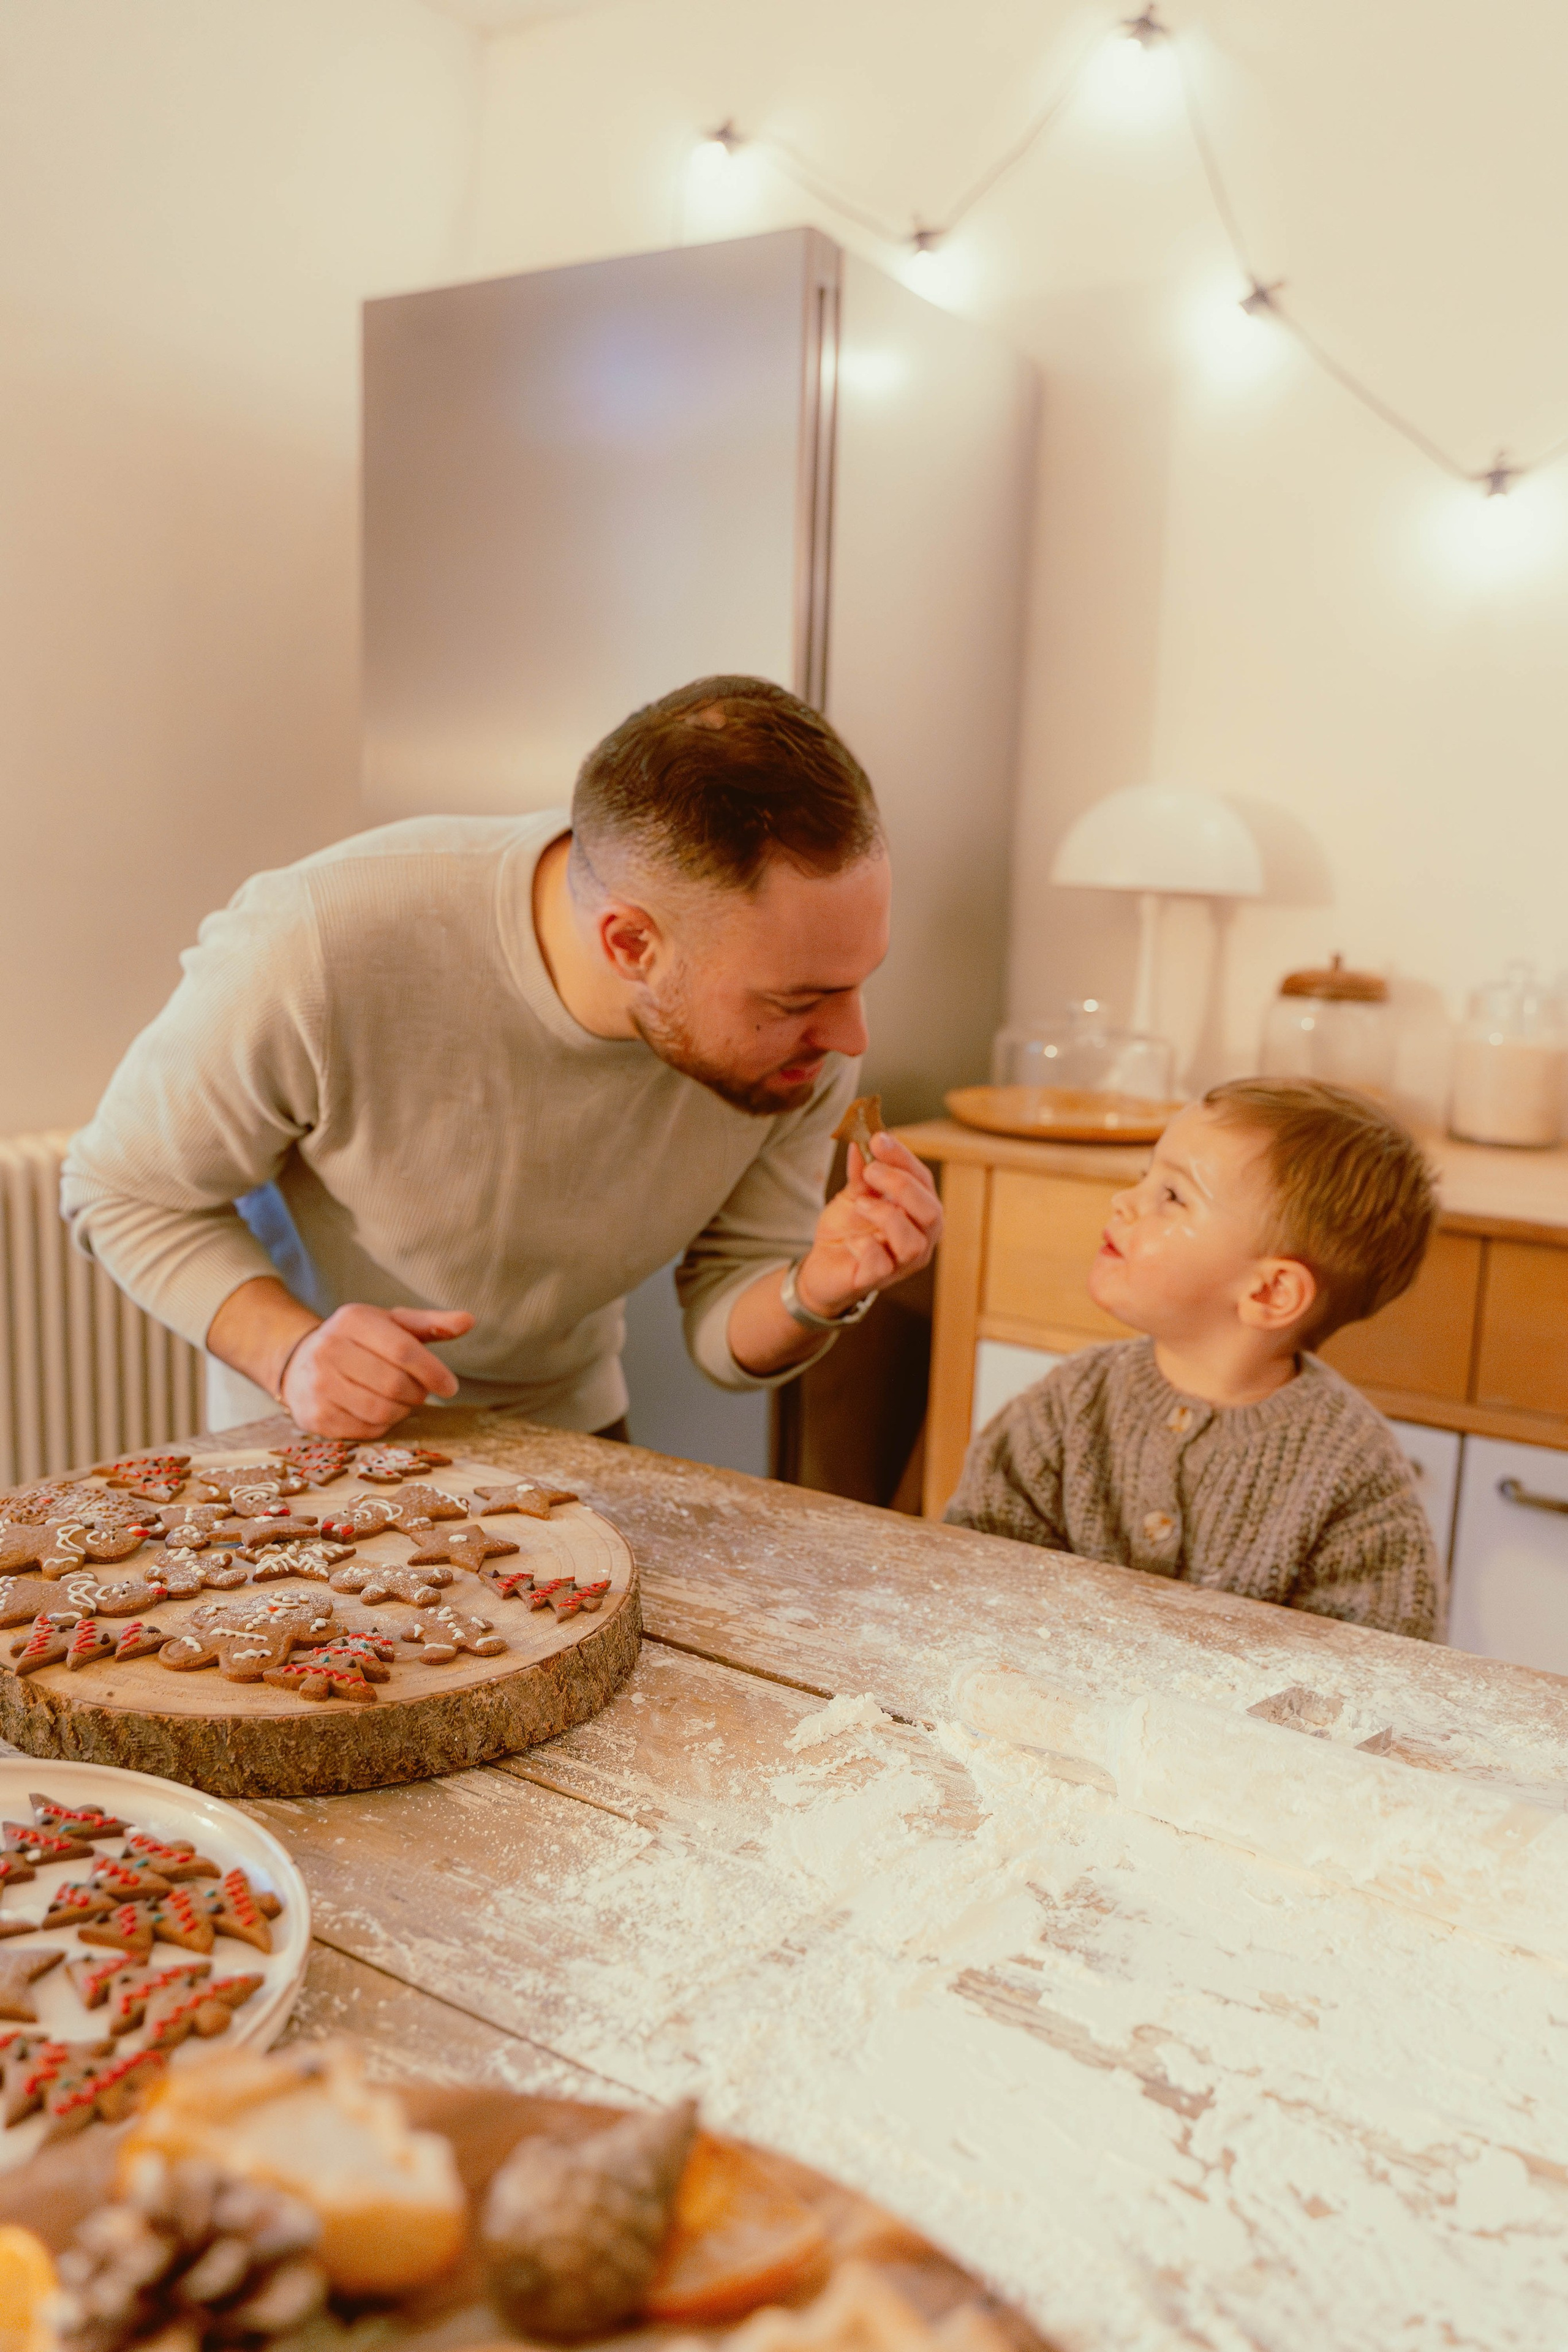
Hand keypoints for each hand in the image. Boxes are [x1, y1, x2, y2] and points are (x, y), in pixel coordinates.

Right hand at [279, 1304, 475, 1439]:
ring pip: (381, 1410)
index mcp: (353, 1321)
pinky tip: (378, 1411)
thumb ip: (430, 1324)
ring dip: (402, 1410)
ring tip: (399, 1400)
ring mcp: (318, 1384)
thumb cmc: (358, 1341)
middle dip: (417, 1393)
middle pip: (394, 1384)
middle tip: (419, 1391)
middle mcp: (329, 1349)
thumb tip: (469, 1321)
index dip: (433, 1372)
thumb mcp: (390, 1324)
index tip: (450, 1386)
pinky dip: (382, 1425)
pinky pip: (365, 1430)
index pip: (403, 1350)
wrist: (299, 1360)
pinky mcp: (314, 1415)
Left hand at [795, 1133, 942, 1317]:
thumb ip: (862, 1171)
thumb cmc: (847, 1230)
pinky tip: (852, 1240)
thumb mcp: (854, 1194)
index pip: (923, 1181)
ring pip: (914, 1242)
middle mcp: (919, 1239)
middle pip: (931, 1211)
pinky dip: (865, 1246)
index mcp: (918, 1212)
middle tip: (870, 1170)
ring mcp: (902, 1264)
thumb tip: (863, 1137)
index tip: (878, 1139)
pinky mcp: (878, 1280)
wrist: (821, 1266)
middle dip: (901, 1184)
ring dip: (885, 1215)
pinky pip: (883, 1265)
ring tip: (860, 1204)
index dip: (903, 1158)